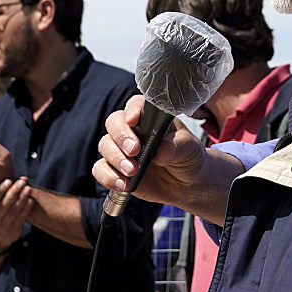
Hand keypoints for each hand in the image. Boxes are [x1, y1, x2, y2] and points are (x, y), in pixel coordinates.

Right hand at [0, 176, 35, 249]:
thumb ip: (5, 192)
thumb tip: (23, 178)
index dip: (0, 190)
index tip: (9, 180)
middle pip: (4, 204)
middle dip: (14, 191)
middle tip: (22, 182)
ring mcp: (3, 225)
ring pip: (14, 210)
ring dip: (22, 198)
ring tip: (28, 188)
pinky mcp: (13, 230)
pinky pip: (21, 217)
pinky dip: (26, 208)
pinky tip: (30, 200)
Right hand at [98, 96, 238, 219]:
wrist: (188, 185)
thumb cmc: (188, 158)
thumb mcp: (190, 149)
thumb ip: (176, 146)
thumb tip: (162, 149)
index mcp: (151, 118)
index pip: (135, 106)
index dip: (132, 110)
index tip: (133, 120)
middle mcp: (133, 131)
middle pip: (113, 123)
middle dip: (121, 136)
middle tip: (134, 151)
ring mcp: (122, 150)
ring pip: (105, 145)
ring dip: (116, 159)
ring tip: (133, 171)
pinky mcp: (116, 170)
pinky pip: (101, 170)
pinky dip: (109, 177)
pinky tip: (124, 185)